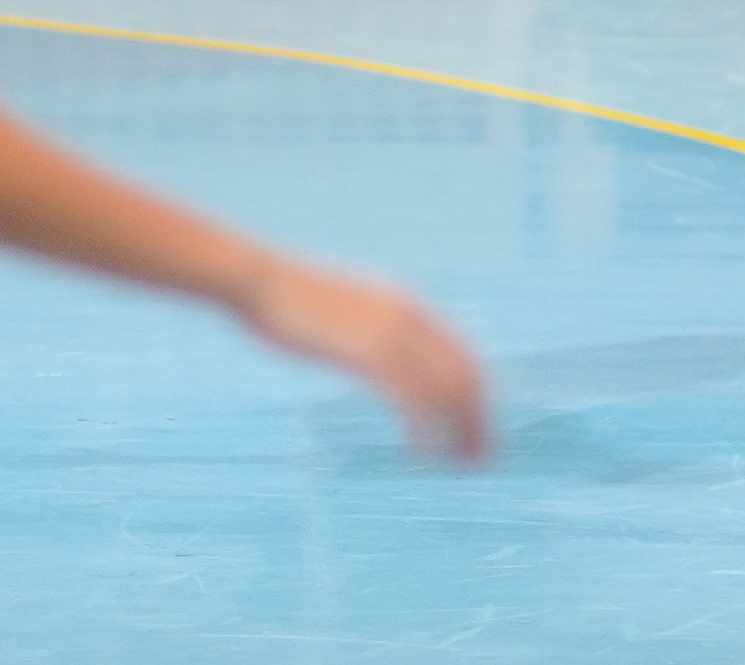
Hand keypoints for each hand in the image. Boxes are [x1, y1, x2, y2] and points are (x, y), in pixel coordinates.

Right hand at [242, 258, 488, 462]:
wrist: (264, 282)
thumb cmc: (295, 303)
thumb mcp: (345, 315)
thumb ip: (369, 334)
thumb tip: (377, 359)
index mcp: (406, 306)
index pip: (460, 352)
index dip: (475, 392)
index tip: (477, 425)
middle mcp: (408, 317)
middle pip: (463, 373)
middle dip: (476, 417)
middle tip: (480, 457)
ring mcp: (391, 333)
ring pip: (445, 388)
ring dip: (460, 427)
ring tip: (462, 463)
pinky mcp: (368, 353)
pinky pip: (411, 397)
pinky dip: (425, 428)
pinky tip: (423, 452)